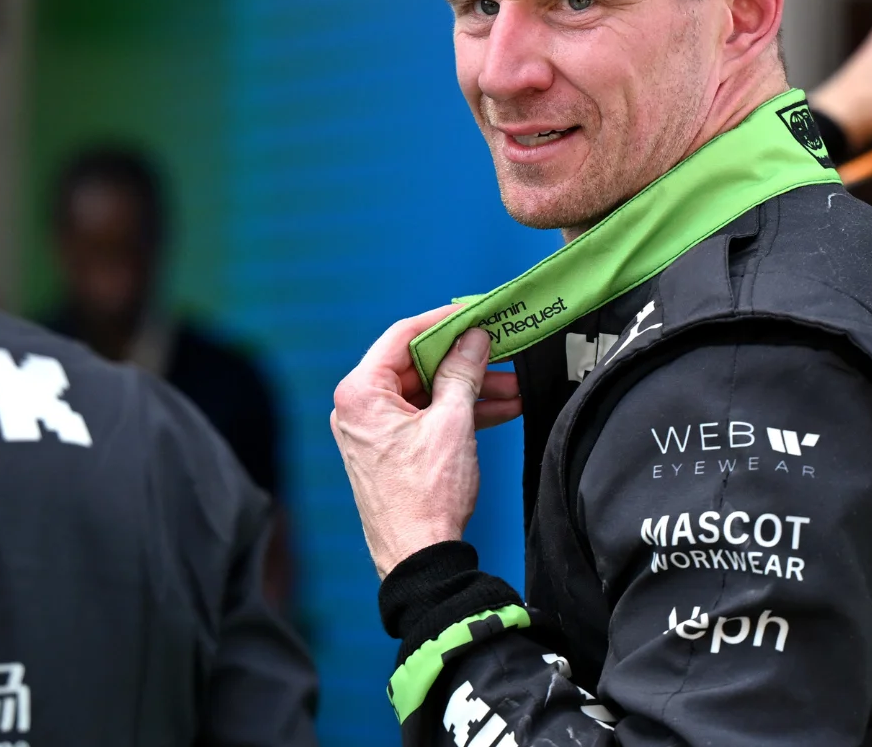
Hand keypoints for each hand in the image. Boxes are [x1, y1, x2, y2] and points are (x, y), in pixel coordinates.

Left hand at [330, 307, 520, 576]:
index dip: (444, 321)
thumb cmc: (425, 496)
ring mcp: (373, 431)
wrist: (419, 558)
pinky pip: (426, 417)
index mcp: (361, 393)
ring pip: (426, 393)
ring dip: (468, 389)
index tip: (474, 313)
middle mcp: (359, 408)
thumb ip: (462, 373)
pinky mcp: (390, 450)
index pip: (403, 336)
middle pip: (416, 365)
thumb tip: (473, 339)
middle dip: (464, 361)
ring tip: (512, 388)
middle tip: (500, 350)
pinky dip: (458, 413)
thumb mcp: (452, 423)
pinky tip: (499, 409)